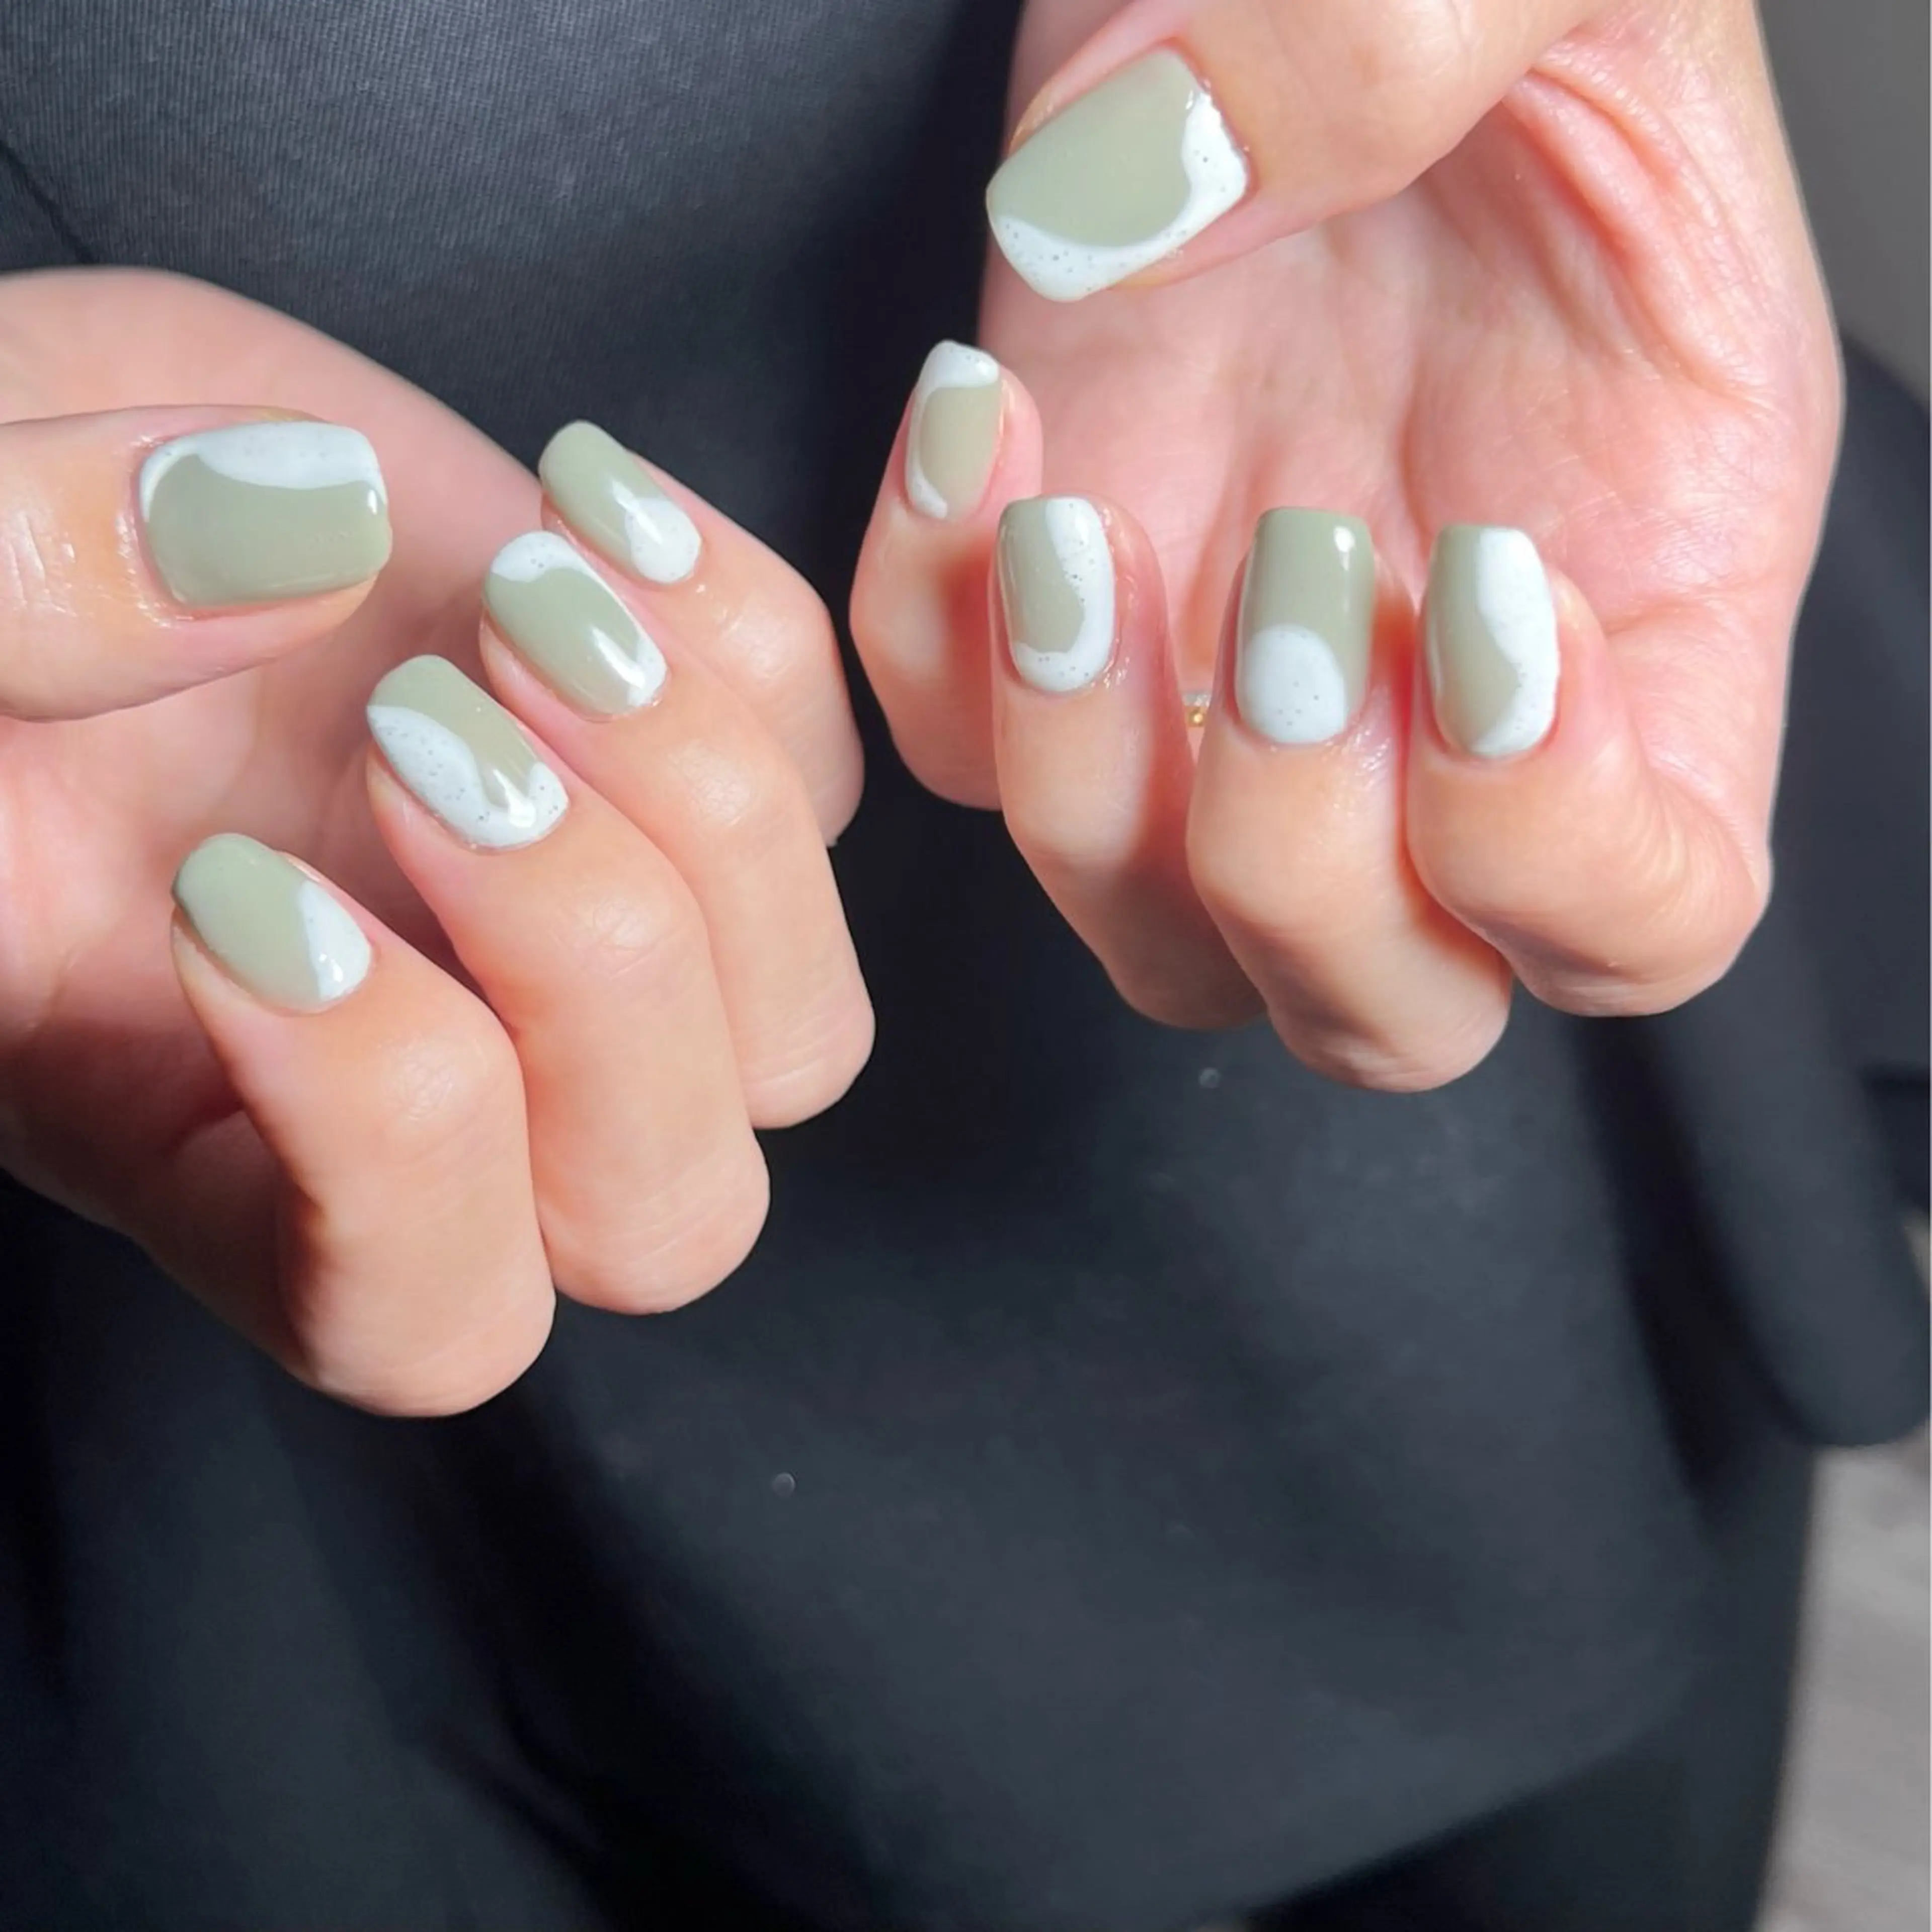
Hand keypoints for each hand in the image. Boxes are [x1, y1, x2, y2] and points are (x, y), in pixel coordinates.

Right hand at [0, 269, 870, 1412]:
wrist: (47, 456)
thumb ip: (28, 613)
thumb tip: (301, 545)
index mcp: (228, 1146)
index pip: (418, 1314)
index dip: (391, 1132)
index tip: (238, 885)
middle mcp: (456, 1083)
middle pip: (664, 1214)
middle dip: (592, 964)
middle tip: (415, 727)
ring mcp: (588, 931)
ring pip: (802, 1034)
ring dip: (705, 808)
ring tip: (521, 595)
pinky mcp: (675, 762)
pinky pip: (829, 773)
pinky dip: (748, 636)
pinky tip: (579, 500)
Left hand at [851, 0, 1837, 1088]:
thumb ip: (1413, 40)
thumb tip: (1155, 197)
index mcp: (1642, 597)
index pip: (1644, 910)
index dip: (1560, 851)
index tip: (1486, 607)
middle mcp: (1423, 702)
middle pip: (1379, 1005)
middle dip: (1300, 867)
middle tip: (1286, 584)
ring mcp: (1214, 682)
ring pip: (1146, 932)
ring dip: (1088, 785)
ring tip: (1073, 523)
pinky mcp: (1040, 614)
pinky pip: (947, 755)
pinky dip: (923, 639)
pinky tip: (974, 419)